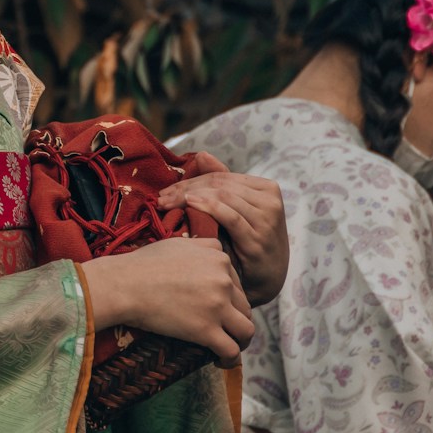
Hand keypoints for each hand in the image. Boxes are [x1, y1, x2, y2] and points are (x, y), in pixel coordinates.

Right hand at [82, 240, 253, 364]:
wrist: (124, 285)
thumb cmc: (142, 264)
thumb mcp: (178, 243)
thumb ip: (203, 246)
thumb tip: (213, 251)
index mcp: (219, 258)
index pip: (237, 282)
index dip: (229, 297)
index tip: (218, 308)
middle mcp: (223, 281)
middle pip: (244, 305)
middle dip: (236, 318)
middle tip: (223, 329)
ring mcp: (217, 306)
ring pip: (246, 329)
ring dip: (241, 341)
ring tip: (231, 347)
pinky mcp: (206, 330)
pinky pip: (232, 350)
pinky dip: (230, 359)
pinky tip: (221, 362)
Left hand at [158, 174, 288, 305]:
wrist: (265, 279)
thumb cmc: (246, 242)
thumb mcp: (236, 210)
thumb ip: (222, 183)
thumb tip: (201, 154)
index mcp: (267, 187)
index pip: (222, 176)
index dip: (192, 179)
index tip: (166, 190)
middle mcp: (270, 200)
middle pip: (220, 185)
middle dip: (187, 189)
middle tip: (162, 198)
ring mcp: (267, 220)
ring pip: (223, 197)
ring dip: (190, 197)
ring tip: (168, 204)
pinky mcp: (258, 239)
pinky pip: (230, 216)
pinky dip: (208, 206)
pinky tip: (189, 204)